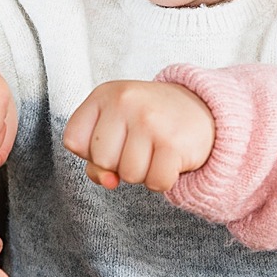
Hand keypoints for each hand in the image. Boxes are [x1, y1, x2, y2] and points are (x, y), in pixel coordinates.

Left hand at [61, 80, 213, 193]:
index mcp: (104, 94)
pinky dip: (163, 180)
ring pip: (129, 175)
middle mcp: (125, 101)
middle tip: (140, 145)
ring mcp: (150, 120)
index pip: (73, 140)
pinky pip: (156, 183)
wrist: (203, 109)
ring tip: (156, 150)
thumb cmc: (150, 122)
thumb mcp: (116, 127)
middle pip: (101, 161)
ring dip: (143, 173)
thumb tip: (108, 182)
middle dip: (119, 163)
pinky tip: (170, 159)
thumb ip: (96, 158)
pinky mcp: (173, 142)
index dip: (90, 151)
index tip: (113, 139)